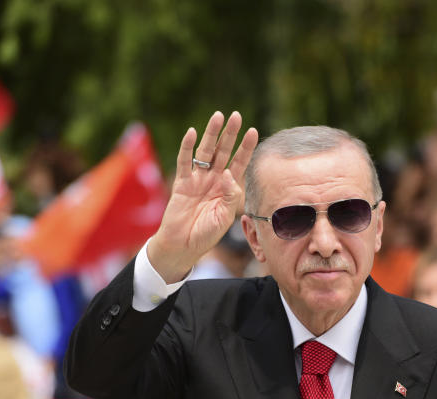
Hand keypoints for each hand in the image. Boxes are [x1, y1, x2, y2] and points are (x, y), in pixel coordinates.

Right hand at [149, 111, 258, 282]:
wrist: (183, 246)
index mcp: (227, 188)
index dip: (246, 148)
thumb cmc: (206, 234)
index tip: (254, 131)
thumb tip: (228, 174)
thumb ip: (230, 196)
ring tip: (218, 116)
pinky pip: (185, 162)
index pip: (239, 163)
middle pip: (223, 152)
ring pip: (205, 152)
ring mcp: (197, 180)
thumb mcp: (224, 217)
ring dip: (211, 134)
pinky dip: (187, 148)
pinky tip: (192, 133)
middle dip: (230, 134)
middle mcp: (213, 180)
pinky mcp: (181, 183)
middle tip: (236, 115)